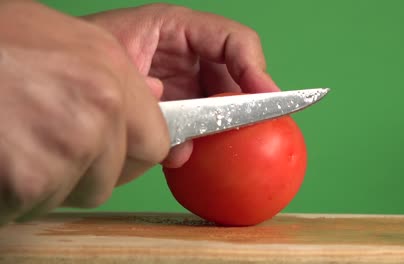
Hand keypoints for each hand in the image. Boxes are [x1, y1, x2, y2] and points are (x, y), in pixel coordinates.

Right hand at [0, 1, 169, 223]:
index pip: (155, 141)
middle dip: (90, 171)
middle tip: (50, 150)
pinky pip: (36, 206)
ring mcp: (70, 147)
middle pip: (118, 173)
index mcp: (110, 70)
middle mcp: (101, 108)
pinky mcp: (31, 183)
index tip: (114, 152)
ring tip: (15, 147)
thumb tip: (152, 93)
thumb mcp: (56, 37)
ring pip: (78, 192)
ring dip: (50, 182)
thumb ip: (110, 72)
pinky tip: (1, 163)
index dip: (132, 152)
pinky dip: (17, 197)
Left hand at [84, 3, 279, 167]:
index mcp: (175, 28)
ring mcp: (181, 78)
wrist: (60, 75)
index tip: (267, 100)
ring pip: (218, 102)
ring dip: (215, 126)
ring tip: (204, 144)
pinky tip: (182, 150)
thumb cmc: (82, 59)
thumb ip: (155, 110)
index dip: (255, 69)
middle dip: (240, 105)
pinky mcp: (174, 103)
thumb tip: (182, 151)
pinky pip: (197, 121)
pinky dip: (196, 138)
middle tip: (245, 132)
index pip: (233, 40)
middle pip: (234, 75)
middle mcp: (185, 53)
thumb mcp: (120, 73)